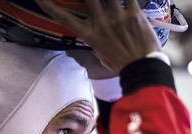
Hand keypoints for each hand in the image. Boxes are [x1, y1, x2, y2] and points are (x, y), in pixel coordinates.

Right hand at [35, 0, 160, 73]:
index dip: (50, 6)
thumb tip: (91, 31)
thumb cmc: (120, 65)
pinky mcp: (134, 13)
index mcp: (89, 35)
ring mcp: (117, 16)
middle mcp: (100, 23)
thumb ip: (94, 39)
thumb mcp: (99, 54)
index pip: (64, 18)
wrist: (141, 69)